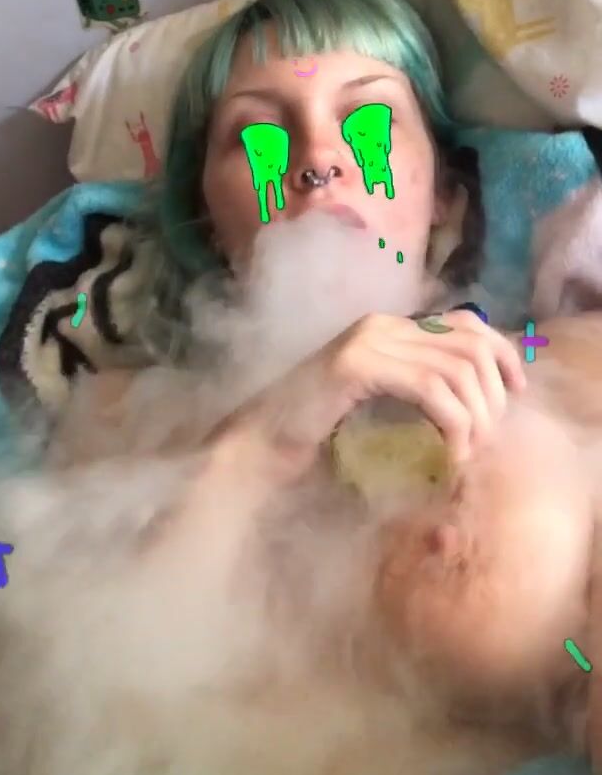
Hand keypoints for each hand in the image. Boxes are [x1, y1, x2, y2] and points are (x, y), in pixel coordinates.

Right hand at [234, 309, 525, 473]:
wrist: (257, 445)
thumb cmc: (313, 435)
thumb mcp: (377, 405)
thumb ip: (414, 389)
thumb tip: (471, 400)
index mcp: (387, 327)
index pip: (466, 321)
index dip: (503, 353)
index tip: (516, 393)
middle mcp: (380, 325)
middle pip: (471, 342)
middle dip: (493, 393)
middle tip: (488, 438)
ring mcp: (366, 341)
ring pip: (457, 367)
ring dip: (475, 415)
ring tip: (468, 452)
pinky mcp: (356, 367)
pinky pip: (430, 388)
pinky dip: (453, 423)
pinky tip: (451, 453)